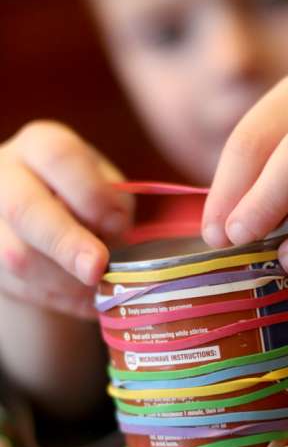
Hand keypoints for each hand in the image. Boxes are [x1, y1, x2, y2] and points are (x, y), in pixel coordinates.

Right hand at [0, 121, 133, 317]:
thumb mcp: (108, 187)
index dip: (91, 193)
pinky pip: (22, 288)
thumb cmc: (86, 198)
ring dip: (66, 281)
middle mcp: (4, 177)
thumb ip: (113, 204)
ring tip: (98, 287)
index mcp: (40, 146)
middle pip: (24, 209)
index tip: (118, 223)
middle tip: (97, 269)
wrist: (46, 220)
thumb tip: (113, 234)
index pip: (58, 157)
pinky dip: (60, 300)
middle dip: (66, 243)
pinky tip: (82, 298)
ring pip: (18, 257)